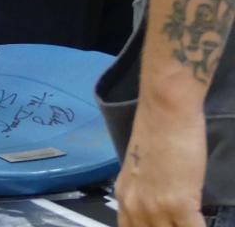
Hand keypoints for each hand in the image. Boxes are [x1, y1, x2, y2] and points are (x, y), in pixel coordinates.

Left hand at [114, 99, 206, 226]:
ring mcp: (155, 207)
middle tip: (178, 224)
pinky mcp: (179, 204)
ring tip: (192, 223)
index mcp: (124, 197)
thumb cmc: (157, 132)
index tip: (163, 226)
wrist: (165, 112)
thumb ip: (148, 194)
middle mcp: (134, 206)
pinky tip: (203, 223)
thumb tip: (165, 211)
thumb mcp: (142, 170)